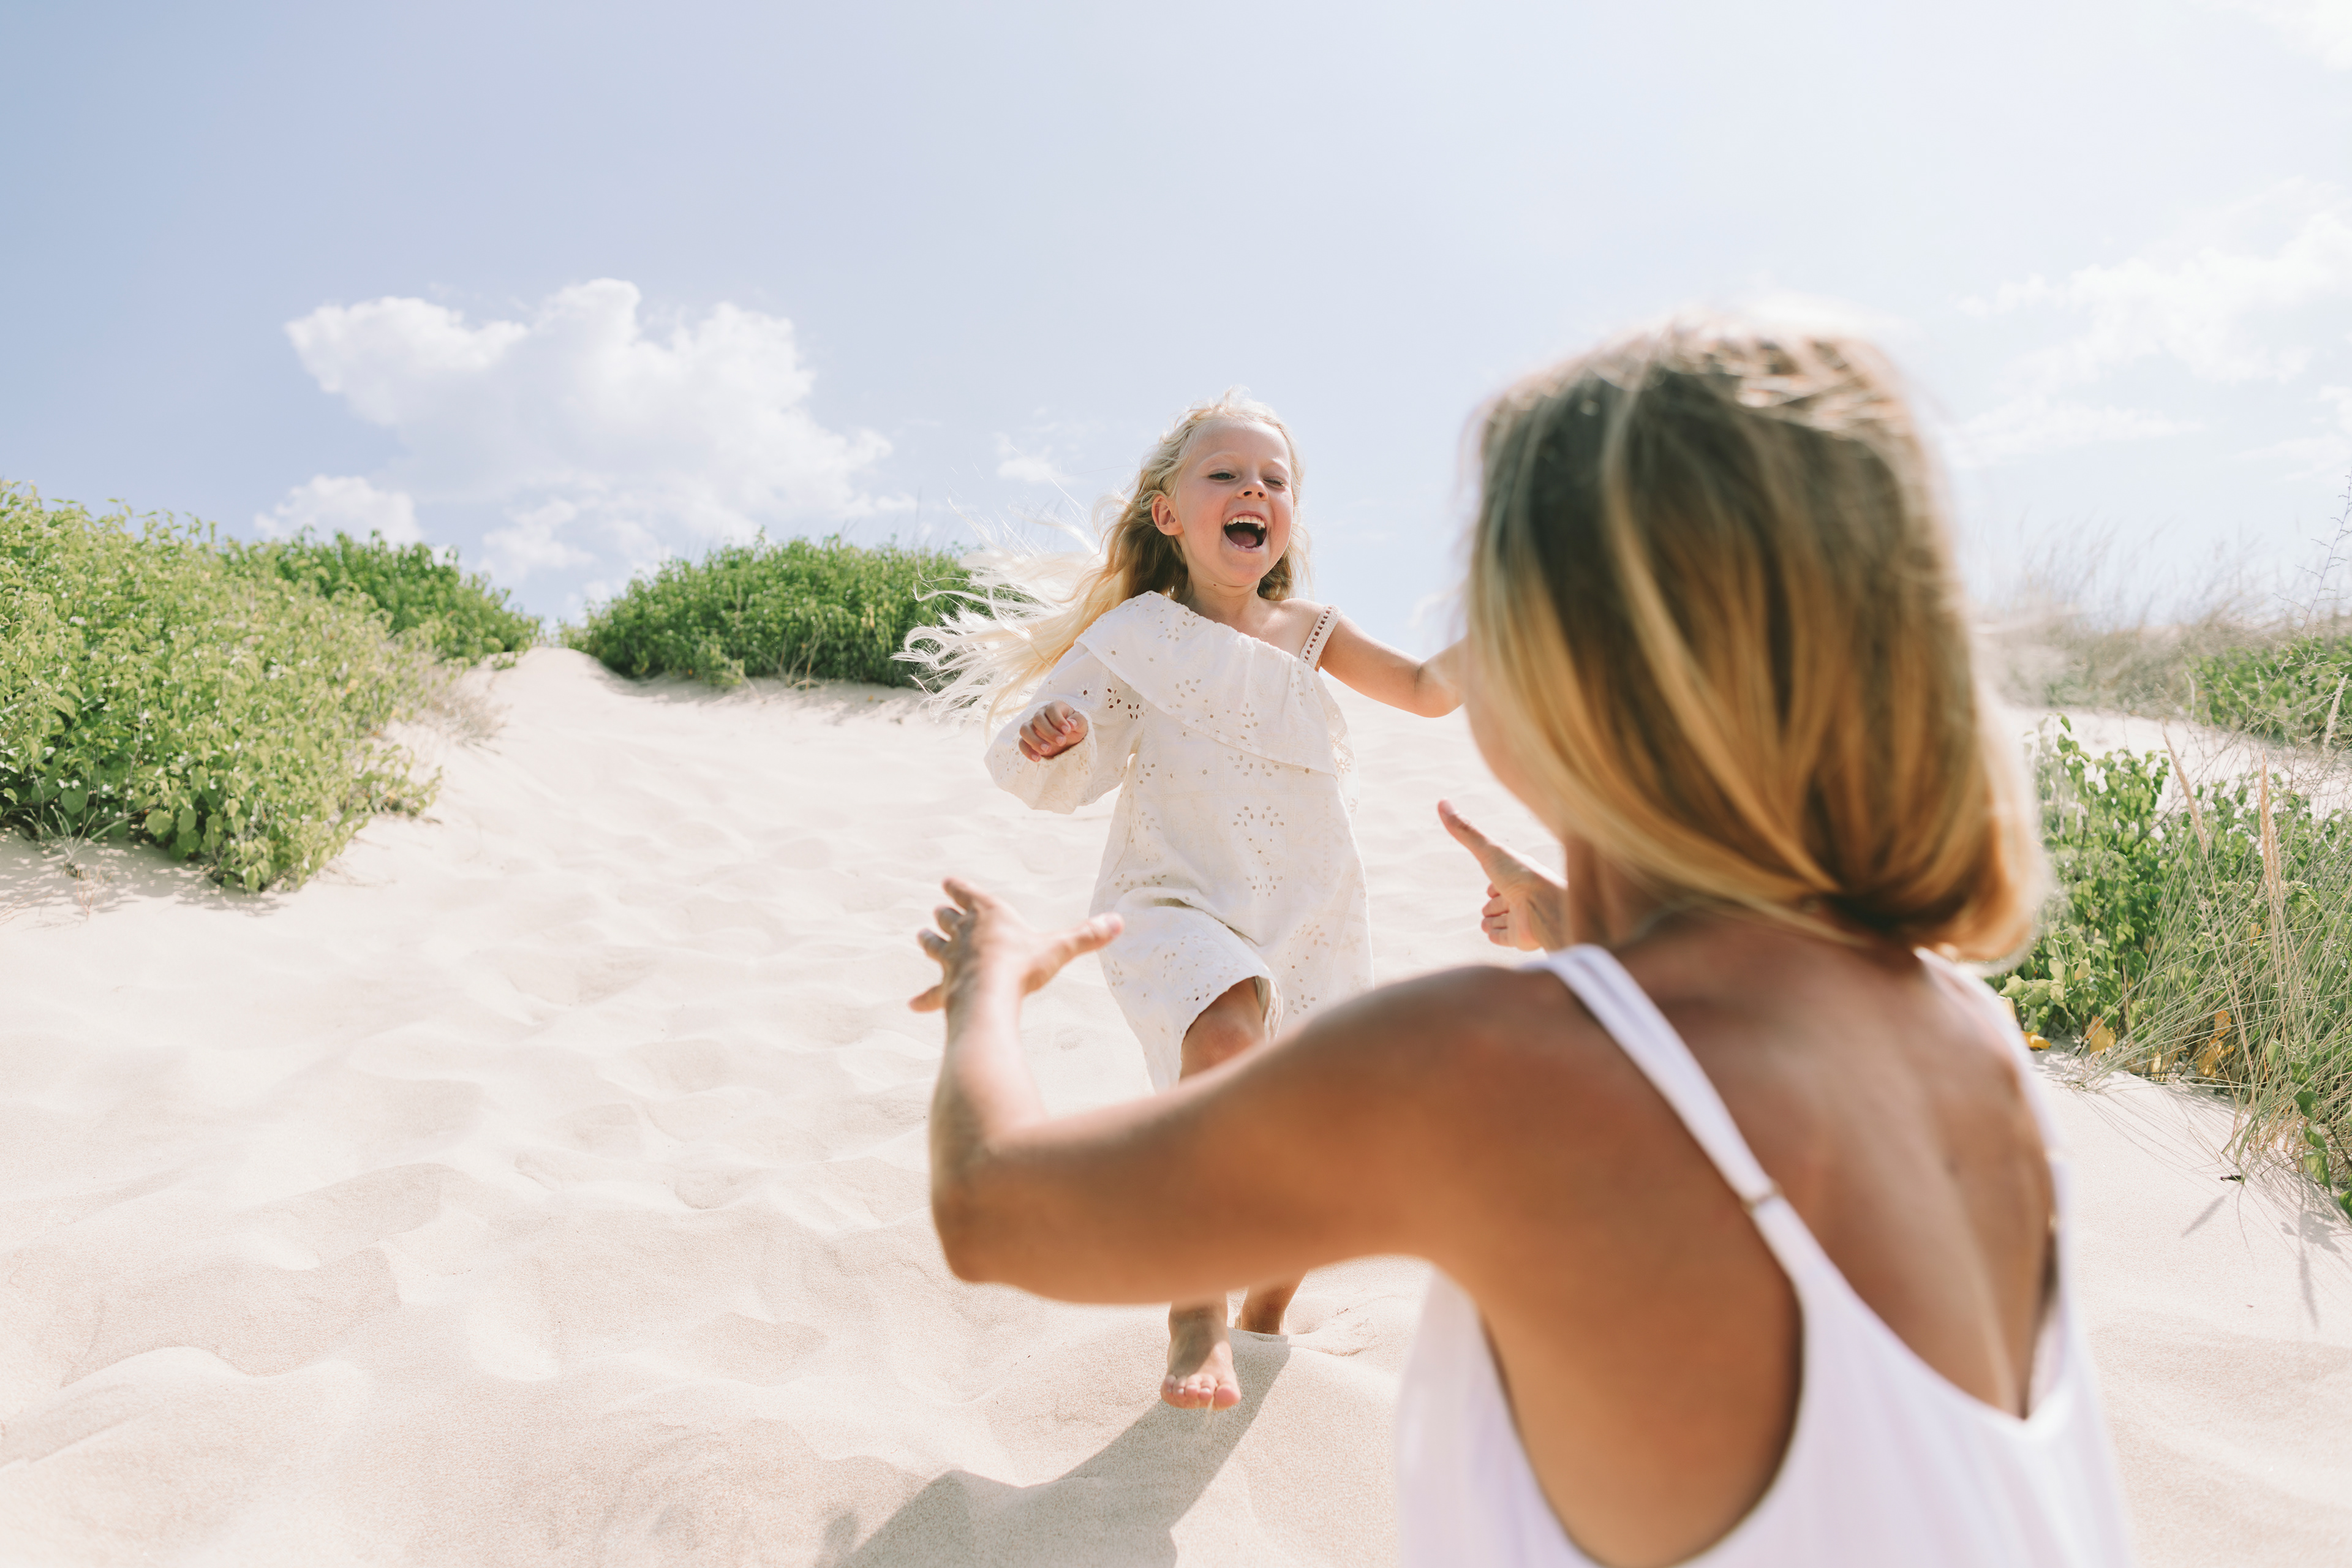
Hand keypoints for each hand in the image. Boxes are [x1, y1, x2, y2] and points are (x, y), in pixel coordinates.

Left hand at [910, 878, 1122, 1012]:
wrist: (990, 994)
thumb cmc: (1022, 965)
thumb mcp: (1059, 948)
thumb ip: (1087, 936)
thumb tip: (1119, 922)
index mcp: (989, 915)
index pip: (968, 894)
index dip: (959, 888)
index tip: (947, 883)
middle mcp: (964, 933)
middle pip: (948, 918)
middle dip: (944, 915)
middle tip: (937, 913)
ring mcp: (951, 960)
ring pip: (934, 946)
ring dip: (928, 941)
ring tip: (921, 936)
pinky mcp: (945, 988)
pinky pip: (932, 993)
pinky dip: (924, 998)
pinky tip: (913, 1004)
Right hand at [1018, 701, 1088, 760]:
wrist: (1068, 739)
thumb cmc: (1074, 727)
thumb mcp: (1081, 724)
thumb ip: (1078, 721)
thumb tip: (1071, 723)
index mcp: (1054, 707)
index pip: (1051, 709)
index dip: (1058, 720)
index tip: (1067, 731)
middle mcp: (1040, 714)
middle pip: (1037, 719)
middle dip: (1049, 731)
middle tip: (1061, 742)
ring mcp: (1031, 726)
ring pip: (1025, 730)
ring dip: (1035, 740)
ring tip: (1047, 750)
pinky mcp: (1027, 739)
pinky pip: (1021, 743)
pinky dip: (1027, 751)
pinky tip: (1038, 759)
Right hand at [1438, 799, 1568, 951]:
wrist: (1545, 907)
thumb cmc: (1520, 875)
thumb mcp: (1488, 850)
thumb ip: (1465, 831)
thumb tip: (1441, 802)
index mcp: (1520, 875)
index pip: (1504, 878)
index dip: (1496, 881)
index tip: (1492, 883)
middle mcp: (1523, 896)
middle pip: (1503, 901)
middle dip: (1493, 903)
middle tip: (1492, 901)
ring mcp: (1523, 918)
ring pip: (1503, 920)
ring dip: (1492, 920)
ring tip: (1488, 918)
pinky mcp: (1521, 938)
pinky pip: (1505, 939)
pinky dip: (1497, 936)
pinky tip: (1491, 931)